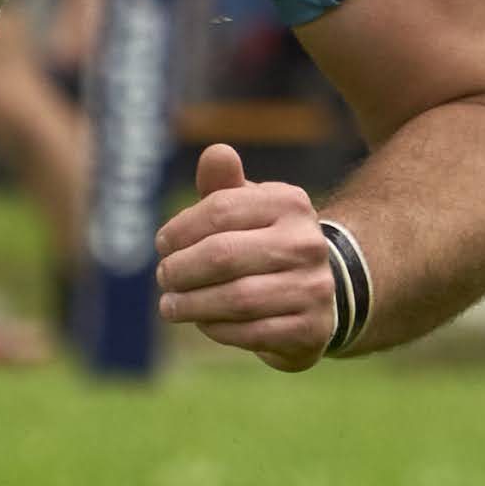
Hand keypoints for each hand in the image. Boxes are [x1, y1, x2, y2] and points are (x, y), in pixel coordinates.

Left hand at [156, 142, 335, 370]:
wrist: (322, 289)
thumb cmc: (266, 240)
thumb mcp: (249, 207)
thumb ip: (224, 184)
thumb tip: (216, 153)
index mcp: (290, 203)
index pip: (220, 210)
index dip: (180, 229)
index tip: (163, 245)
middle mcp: (307, 243)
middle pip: (223, 255)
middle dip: (181, 269)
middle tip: (164, 277)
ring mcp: (314, 288)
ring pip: (237, 298)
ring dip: (193, 304)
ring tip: (170, 305)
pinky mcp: (312, 329)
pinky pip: (253, 333)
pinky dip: (219, 329)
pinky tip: (204, 322)